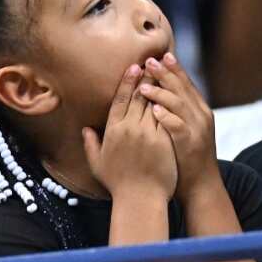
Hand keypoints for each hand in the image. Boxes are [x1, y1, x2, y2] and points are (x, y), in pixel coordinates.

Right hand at [82, 64, 176, 201]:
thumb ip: (90, 144)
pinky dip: (171, 103)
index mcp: (113, 130)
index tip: (134, 67)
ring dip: (160, 85)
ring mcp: (148, 133)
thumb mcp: (97, 164)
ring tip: (165, 71)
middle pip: (140, 95)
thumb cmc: (118, 184)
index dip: (128, 81)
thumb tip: (85, 130)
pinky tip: (176, 92)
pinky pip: (168, 116)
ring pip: (155, 102)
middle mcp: (130, 128)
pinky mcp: (164, 139)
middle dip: (147, 77)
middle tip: (152, 61)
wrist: (140, 200)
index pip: (121, 99)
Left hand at [139, 53, 219, 200]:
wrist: (201, 186)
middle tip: (149, 61)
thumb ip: (179, 111)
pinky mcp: (190, 145)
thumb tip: (163, 92)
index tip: (161, 55)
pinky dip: (166, 117)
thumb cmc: (187, 157)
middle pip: (182, 88)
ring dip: (161, 93)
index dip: (174, 69)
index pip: (186, 83)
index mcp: (200, 110)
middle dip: (166, 73)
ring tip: (144, 86)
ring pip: (180, 104)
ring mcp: (197, 130)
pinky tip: (154, 110)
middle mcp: (201, 116)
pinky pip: (178, 127)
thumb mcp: (187, 129)